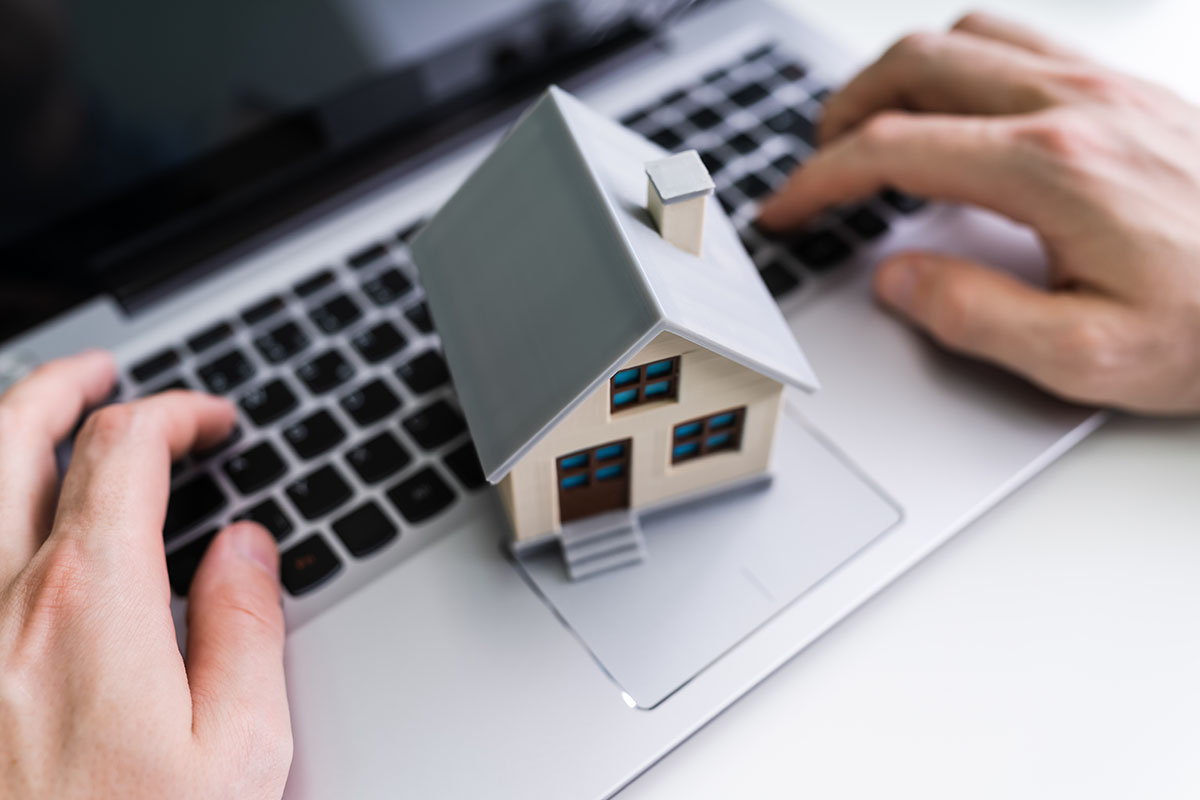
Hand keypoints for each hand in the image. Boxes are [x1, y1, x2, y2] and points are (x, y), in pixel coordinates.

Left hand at [0, 351, 291, 798]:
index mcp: (88, 606)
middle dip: (67, 386)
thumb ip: (246, 630)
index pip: (125, 453)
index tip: (212, 424)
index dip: (175, 415)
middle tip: (106, 376)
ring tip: (39, 415)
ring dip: (4, 428)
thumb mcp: (235, 753)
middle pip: (14, 437)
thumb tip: (246, 550)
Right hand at [757, 12, 1199, 413]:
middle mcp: (1072, 106)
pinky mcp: (1127, 90)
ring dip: (899, 75)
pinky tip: (959, 111)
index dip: (818, 179)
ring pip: (967, 36)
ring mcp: (1103, 86)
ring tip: (872, 127)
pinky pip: (1020, 41)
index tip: (786, 208)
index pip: (894, 148)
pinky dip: (959, 65)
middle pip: (918, 64)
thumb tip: (899, 277)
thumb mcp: (1089, 357)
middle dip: (843, 110)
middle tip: (816, 163)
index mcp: (1049, 170)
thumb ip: (976, 317)